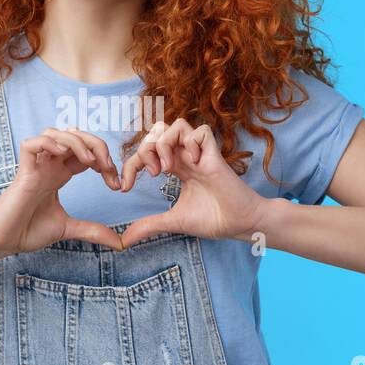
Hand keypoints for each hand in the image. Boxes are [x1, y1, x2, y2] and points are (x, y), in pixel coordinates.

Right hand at [0, 127, 125, 255]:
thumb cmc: (27, 231)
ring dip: (76, 141)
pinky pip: (30, 143)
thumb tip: (120, 243)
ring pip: (54, 133)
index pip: (85, 153)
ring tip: (90, 161)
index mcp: (58, 174)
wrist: (2, 242)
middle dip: (96, 145)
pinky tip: (62, 154)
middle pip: (74, 136)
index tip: (116, 184)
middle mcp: (48, 165)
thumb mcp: (69, 229)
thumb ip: (93, 231)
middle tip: (108, 167)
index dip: (105, 161)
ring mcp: (35, 166)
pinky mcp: (22, 172)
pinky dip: (48, 142)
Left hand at [117, 118, 270, 247]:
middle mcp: (186, 157)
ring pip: (177, 125)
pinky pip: (201, 131)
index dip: (130, 165)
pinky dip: (190, 144)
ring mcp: (200, 154)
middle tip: (152, 174)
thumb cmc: (213, 219)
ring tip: (168, 169)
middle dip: (145, 149)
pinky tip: (192, 164)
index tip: (125, 188)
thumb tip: (124, 240)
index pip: (146, 152)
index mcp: (176, 167)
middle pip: (158, 131)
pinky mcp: (215, 156)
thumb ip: (148, 226)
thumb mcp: (172, 222)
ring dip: (164, 144)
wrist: (240, 224)